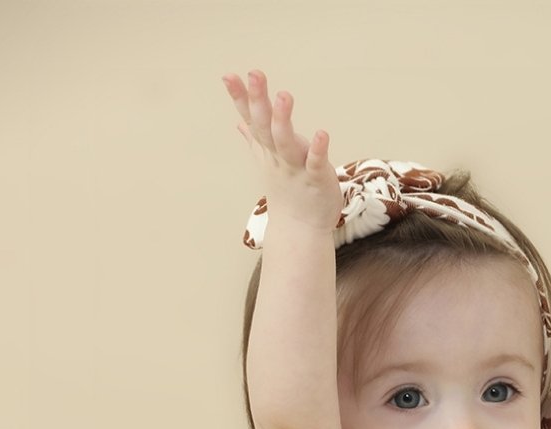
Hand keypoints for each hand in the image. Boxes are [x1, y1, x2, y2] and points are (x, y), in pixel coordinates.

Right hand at [221, 70, 343, 233]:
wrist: (300, 231)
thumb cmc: (287, 193)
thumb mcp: (267, 162)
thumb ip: (254, 139)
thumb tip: (239, 122)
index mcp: (268, 149)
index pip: (251, 120)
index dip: (240, 98)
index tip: (228, 76)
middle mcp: (278, 156)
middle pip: (265, 126)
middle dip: (259, 101)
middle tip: (255, 74)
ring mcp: (296, 168)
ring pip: (285, 142)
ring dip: (283, 120)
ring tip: (284, 96)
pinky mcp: (316, 179)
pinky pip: (316, 163)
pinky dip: (318, 150)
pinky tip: (322, 133)